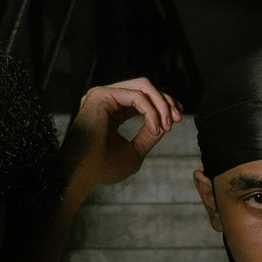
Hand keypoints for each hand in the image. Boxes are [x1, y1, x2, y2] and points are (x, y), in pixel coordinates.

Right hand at [62, 77, 182, 200]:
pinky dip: (151, 111)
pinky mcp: (101, 95)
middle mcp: (107, 99)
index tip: (178, 119)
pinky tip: (155, 127)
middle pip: (145, 87)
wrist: (84, 174)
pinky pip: (136, 96)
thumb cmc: (103, 168)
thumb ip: (149, 135)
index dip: (163, 105)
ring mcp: (103, 95)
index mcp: (112, 111)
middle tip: (178, 119)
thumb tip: (166, 123)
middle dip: (166, 101)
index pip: (142, 99)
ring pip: (143, 86)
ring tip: (168, 124)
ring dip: (161, 104)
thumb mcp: (135, 151)